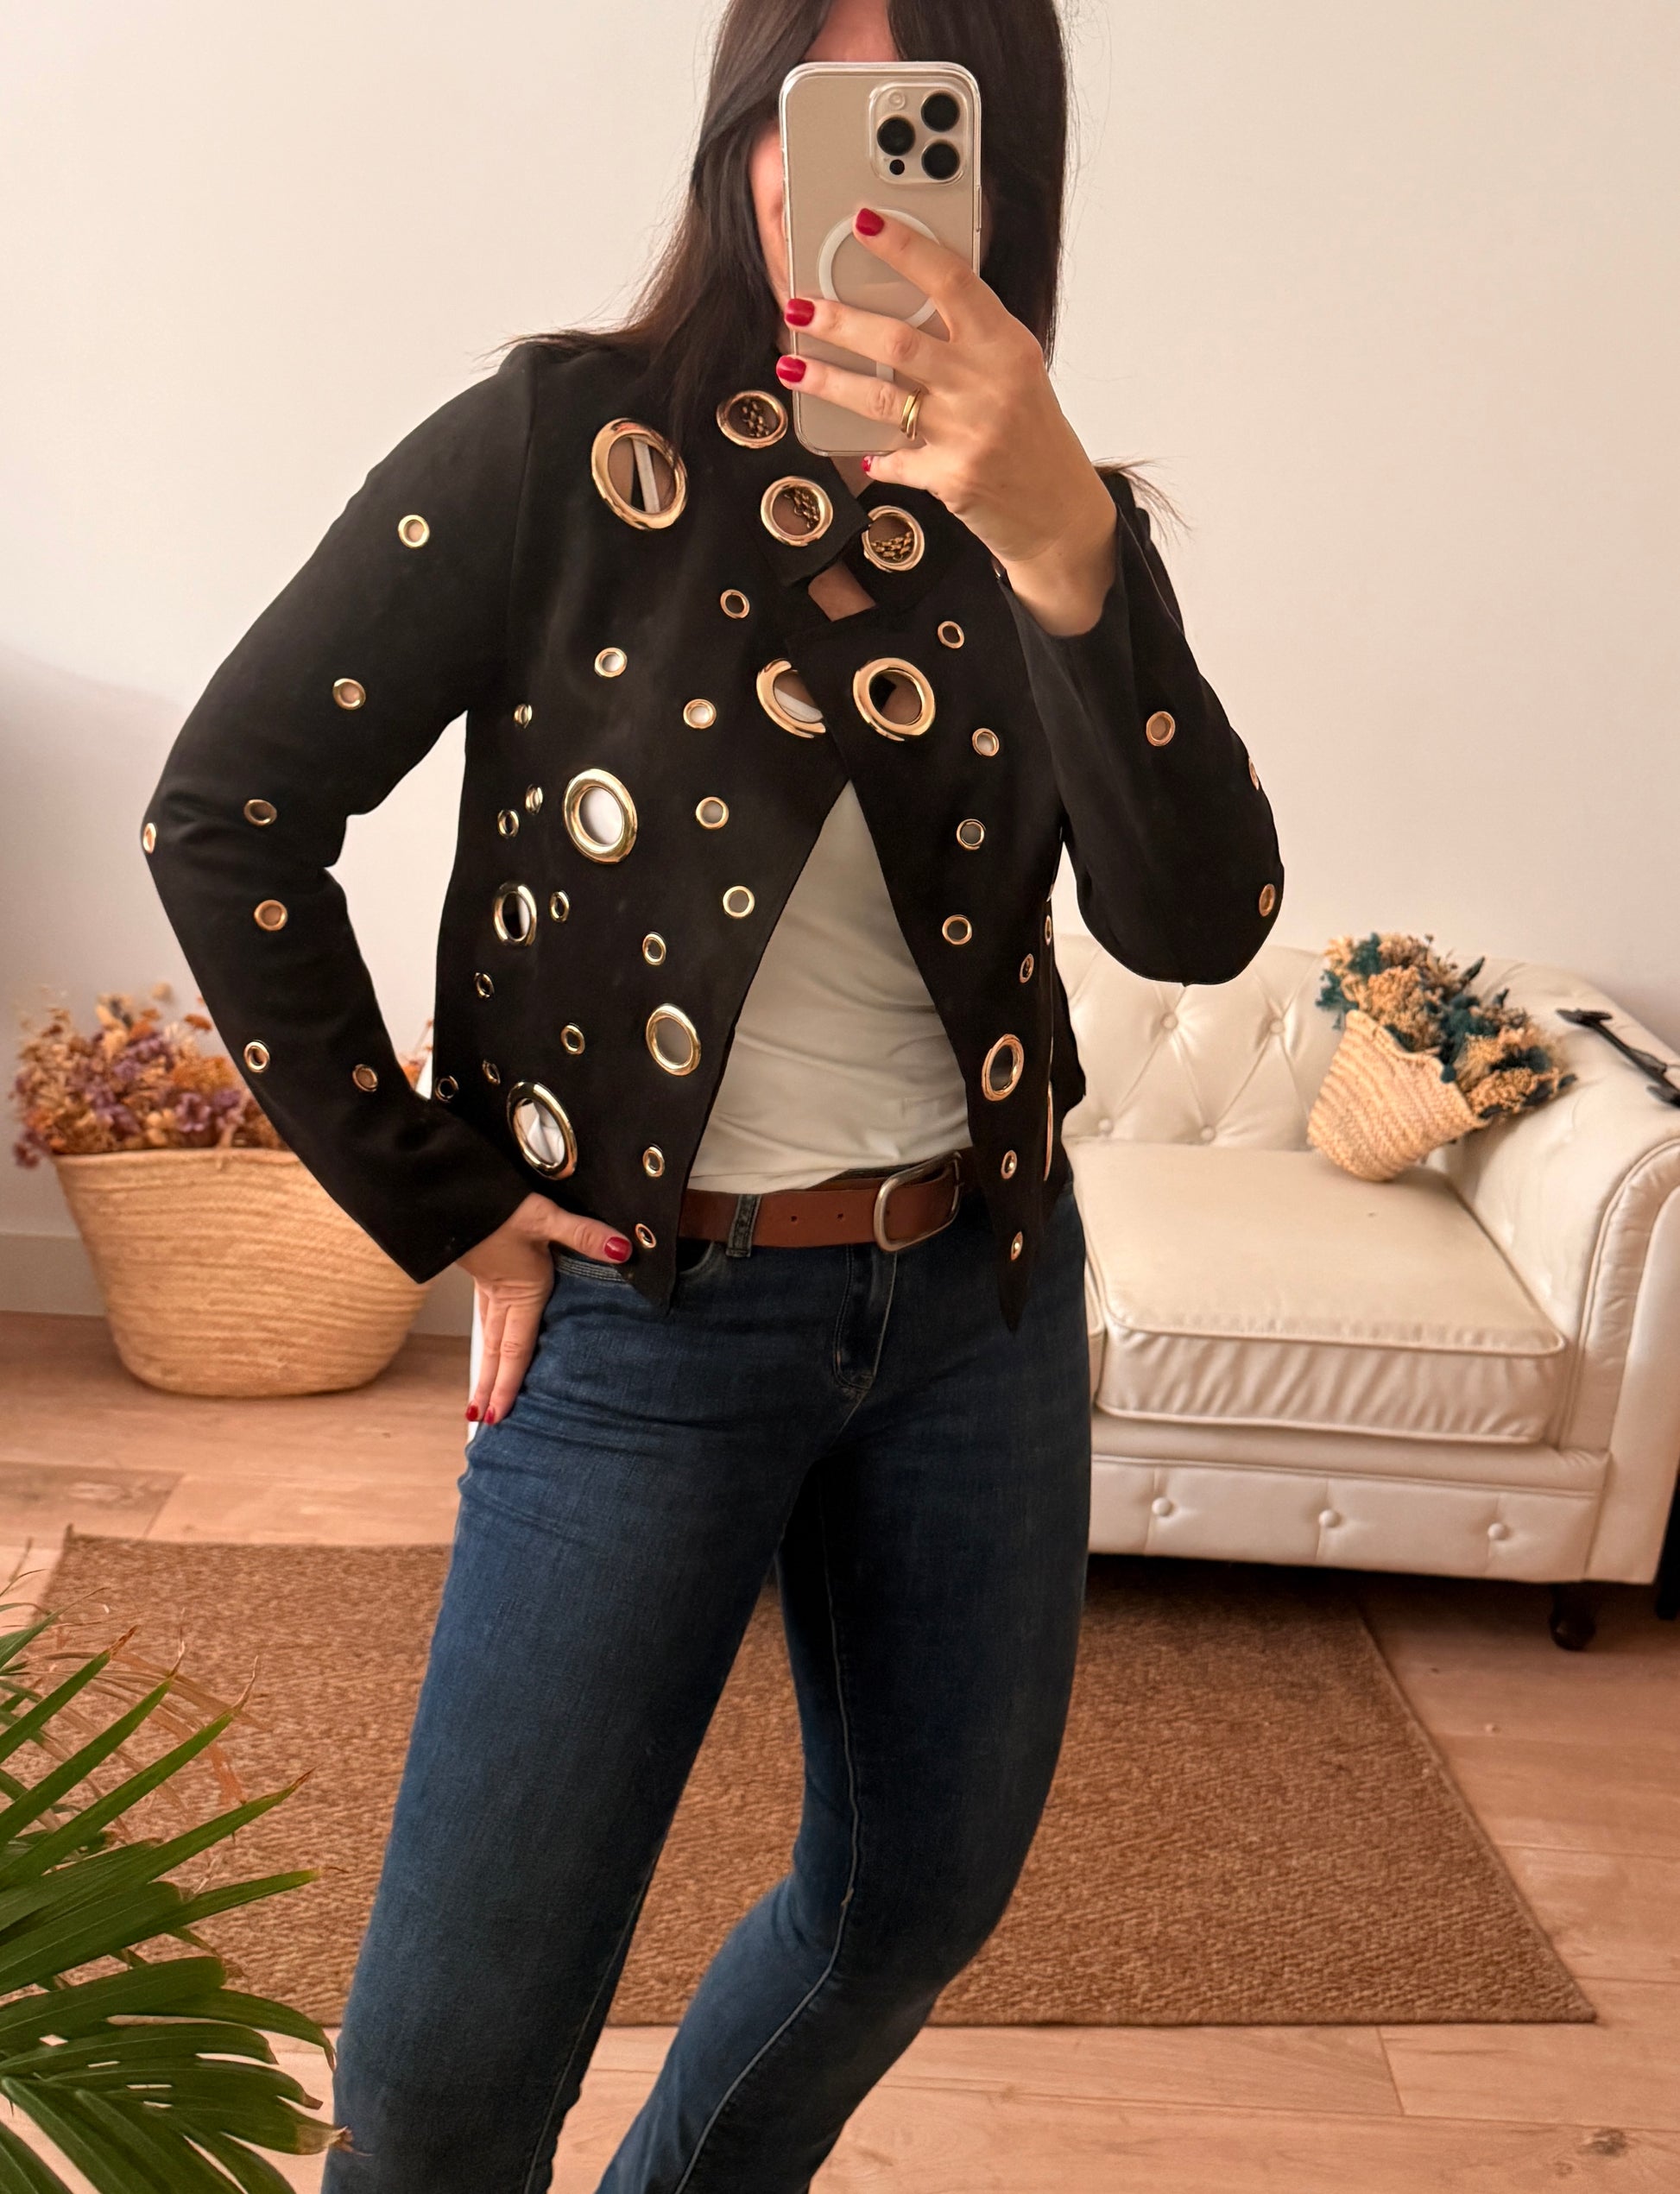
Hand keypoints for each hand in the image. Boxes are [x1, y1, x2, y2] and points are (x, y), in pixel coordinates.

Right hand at [458, 1194, 629, 1426]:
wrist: (453, 1186)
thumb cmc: (497, 1204)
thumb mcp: (544, 1217)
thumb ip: (583, 1235)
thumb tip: (621, 1249)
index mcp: (518, 1291)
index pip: (514, 1349)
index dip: (507, 1384)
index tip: (496, 1415)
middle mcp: (501, 1296)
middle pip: (495, 1353)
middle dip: (489, 1388)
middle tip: (482, 1423)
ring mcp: (488, 1286)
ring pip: (487, 1337)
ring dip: (484, 1369)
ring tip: (476, 1399)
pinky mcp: (483, 1272)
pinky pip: (486, 1318)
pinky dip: (487, 1340)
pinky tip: (490, 1342)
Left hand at [777, 208, 1117, 635]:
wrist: (1060, 513)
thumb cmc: (1034, 437)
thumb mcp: (1015, 373)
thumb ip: (969, 340)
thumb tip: (902, 307)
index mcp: (1006, 344)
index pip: (951, 279)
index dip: (904, 246)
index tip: (865, 221)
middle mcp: (988, 383)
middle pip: (900, 340)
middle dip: (841, 321)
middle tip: (799, 306)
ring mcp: (969, 432)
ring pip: (882, 398)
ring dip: (829, 380)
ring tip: (791, 366)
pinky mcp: (952, 477)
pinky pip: (894, 460)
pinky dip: (874, 455)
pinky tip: (860, 451)